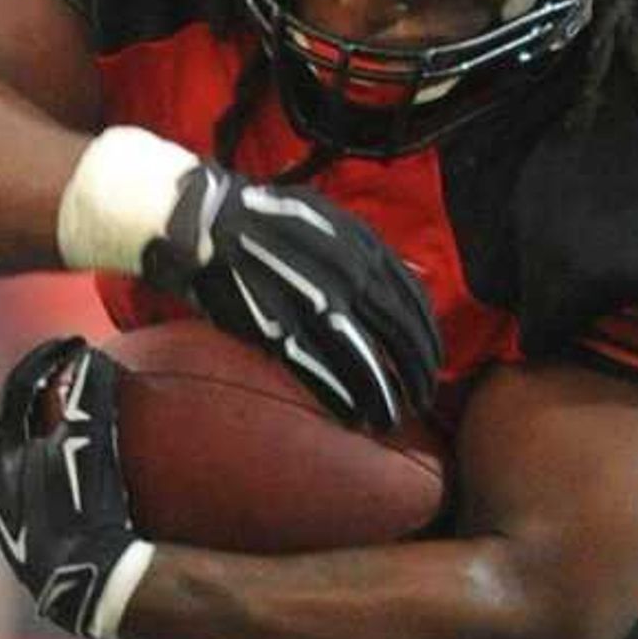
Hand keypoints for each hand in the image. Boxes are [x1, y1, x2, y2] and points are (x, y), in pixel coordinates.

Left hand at [0, 335, 148, 637]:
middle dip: (40, 399)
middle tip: (70, 380)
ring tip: (80, 431)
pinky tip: (99, 489)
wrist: (86, 585)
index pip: (16, 388)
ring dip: (48, 443)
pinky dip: (65, 482)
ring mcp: (10, 523)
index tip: (73, 344)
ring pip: (24, 469)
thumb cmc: (86, 510)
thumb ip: (89, 393)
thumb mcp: (89, 443)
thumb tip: (93, 355)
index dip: (46, 360)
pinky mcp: (31, 552)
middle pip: (13, 426)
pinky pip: (45, 502)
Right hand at [142, 165, 439, 435]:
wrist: (204, 221)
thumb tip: (414, 274)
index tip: (433, 363)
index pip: (413, 301)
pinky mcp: (280, 329)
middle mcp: (346, 275)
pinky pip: (324, 373)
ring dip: (385, 397)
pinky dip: (345, 398)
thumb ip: (369, 251)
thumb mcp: (329, 219)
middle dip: (416, 374)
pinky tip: (357, 417)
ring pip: (366, 362)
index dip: (427, 339)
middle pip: (399, 337)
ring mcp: (313, 304)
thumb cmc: (264, 221)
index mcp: (361, 246)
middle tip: (422, 398)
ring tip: (392, 419)